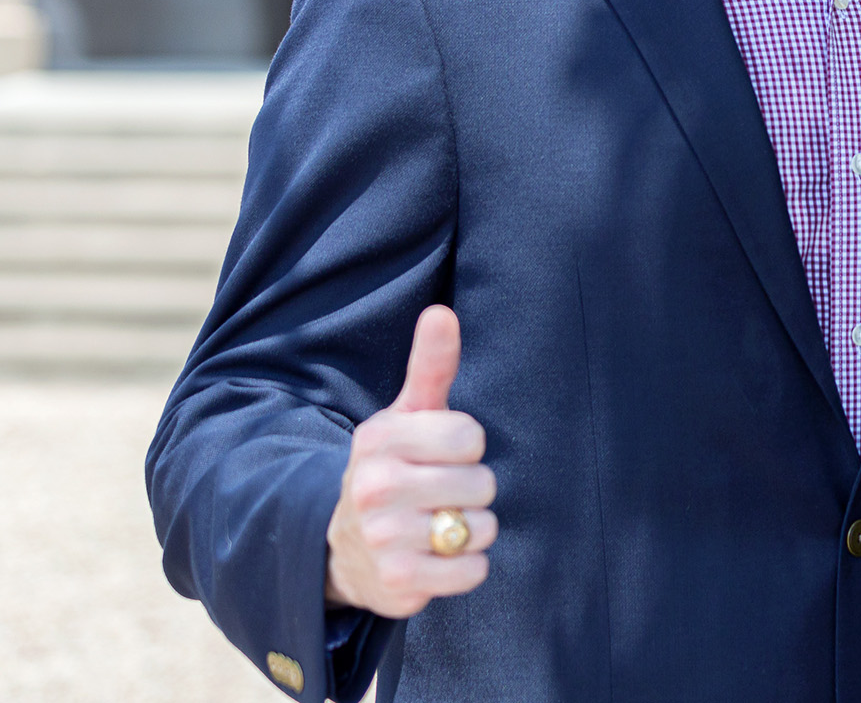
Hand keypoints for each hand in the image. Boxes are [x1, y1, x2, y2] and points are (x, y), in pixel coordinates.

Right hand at [324, 305, 496, 617]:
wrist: (344, 548)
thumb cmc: (394, 468)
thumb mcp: (406, 416)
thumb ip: (430, 366)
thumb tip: (441, 313)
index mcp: (378, 439)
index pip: (470, 435)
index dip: (466, 447)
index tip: (440, 454)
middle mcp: (373, 487)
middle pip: (481, 483)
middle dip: (472, 490)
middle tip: (439, 495)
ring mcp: (382, 538)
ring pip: (481, 527)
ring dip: (471, 530)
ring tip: (436, 526)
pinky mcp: (398, 583)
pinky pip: (473, 570)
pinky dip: (468, 566)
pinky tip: (439, 557)